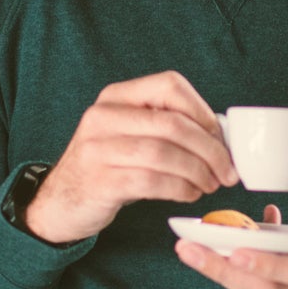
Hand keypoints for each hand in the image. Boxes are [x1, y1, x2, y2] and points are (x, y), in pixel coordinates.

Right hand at [23, 72, 237, 243]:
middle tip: (227, 171)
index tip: (221, 137)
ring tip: (210, 184)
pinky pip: (154, 181)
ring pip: (166, 154)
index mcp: (116, 97)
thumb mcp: (128, 135)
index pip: (170, 86)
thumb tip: (220, 136)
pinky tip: (190, 194)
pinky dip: (181, 189)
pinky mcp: (101, 180)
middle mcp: (103, 116)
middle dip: (210, 149)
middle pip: (173, 124)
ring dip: (198, 172)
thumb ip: (165, 127)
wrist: (60, 202)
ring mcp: (98, 148)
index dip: (203, 111)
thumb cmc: (107, 167)